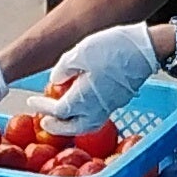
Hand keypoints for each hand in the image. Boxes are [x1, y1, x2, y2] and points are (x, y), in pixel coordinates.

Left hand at [43, 24, 159, 134]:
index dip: (42, 107)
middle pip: (71, 127)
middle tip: (43, 120)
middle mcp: (96, 109)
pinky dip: (83, 118)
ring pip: (85, 126)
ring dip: (70, 126)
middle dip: (55, 126)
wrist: (145, 50)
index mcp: (83, 99)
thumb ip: (64, 68)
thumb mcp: (80, 52)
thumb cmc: (112, 48)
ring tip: (60, 118)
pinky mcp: (118, 103)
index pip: (57, 111)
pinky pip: (96, 118)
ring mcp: (109, 108)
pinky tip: (80, 107)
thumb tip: (55, 80)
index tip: (31, 102)